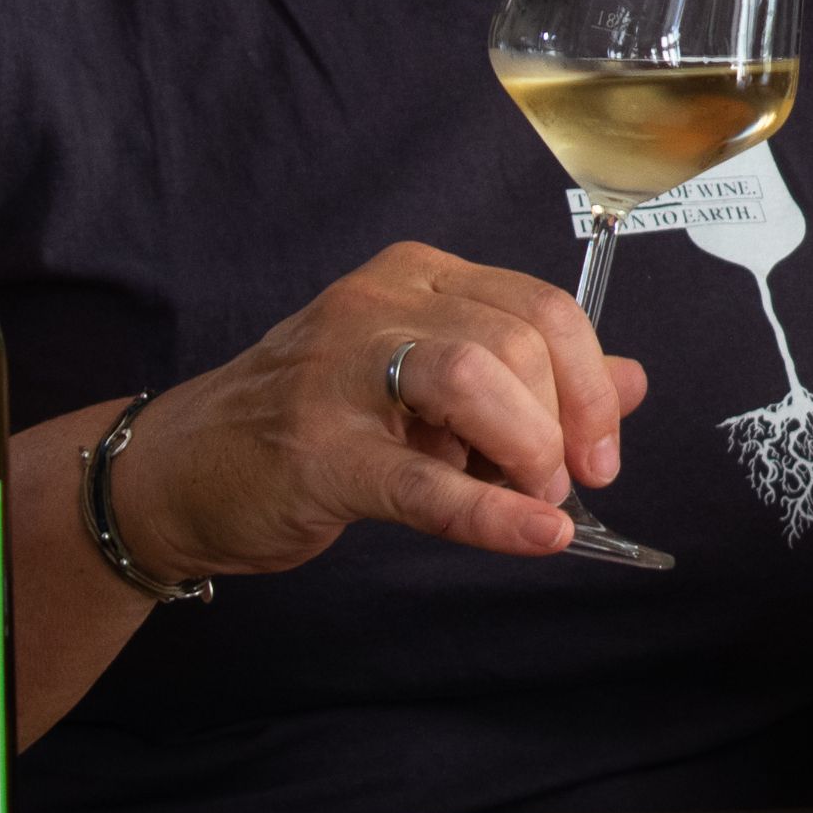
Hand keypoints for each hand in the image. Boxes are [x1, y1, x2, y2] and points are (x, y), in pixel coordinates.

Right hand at [111, 241, 645, 579]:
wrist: (179, 473)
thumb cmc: (314, 423)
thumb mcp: (429, 381)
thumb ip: (530, 376)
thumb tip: (633, 381)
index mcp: (416, 277)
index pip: (539, 307)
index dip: (593, 380)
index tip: (605, 447)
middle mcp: (378, 307)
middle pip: (518, 338)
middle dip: (566, 420)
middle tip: (565, 481)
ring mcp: (339, 375)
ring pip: (475, 378)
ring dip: (530, 448)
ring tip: (534, 497)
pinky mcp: (316, 452)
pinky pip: (422, 480)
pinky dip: (490, 513)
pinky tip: (532, 535)